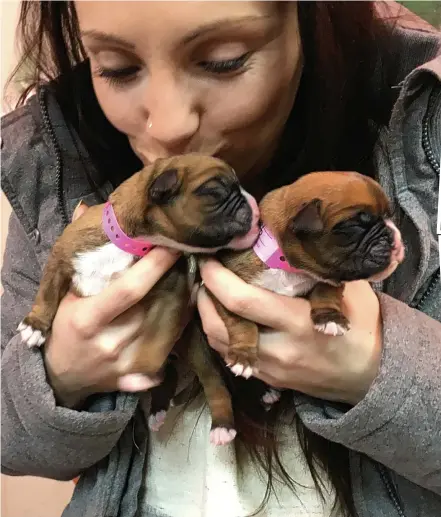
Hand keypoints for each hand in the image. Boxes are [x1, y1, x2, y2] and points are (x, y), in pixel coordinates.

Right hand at [43, 202, 180, 407]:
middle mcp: (111, 342)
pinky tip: (188, 307)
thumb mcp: (65, 294)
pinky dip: (182, 326)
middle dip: (174, 277)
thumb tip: (85, 209)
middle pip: (154, 305)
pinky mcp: (141, 376)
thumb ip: (80, 254)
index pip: (128, 289)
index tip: (171, 243)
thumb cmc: (66, 328)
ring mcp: (128, 362)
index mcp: (87, 320)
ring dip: (184, 298)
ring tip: (192, 274)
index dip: (153, 265)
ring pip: (169, 326)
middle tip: (189, 253)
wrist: (63, 377)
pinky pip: (172, 348)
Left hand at [197, 259, 382, 404]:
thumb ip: (318, 269)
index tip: (208, 259)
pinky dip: (222, 335)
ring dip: (208, 317)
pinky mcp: (268, 380)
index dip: (217, 278)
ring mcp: (271, 370)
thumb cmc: (363, 327)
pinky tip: (226, 317)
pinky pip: (232, 357)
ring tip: (210, 293)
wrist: (374, 376)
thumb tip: (288, 241)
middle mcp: (279, 350)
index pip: (242, 301)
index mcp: (298, 324)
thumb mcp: (349, 290)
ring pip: (221, 345)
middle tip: (204, 275)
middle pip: (220, 328)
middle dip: (203, 297)